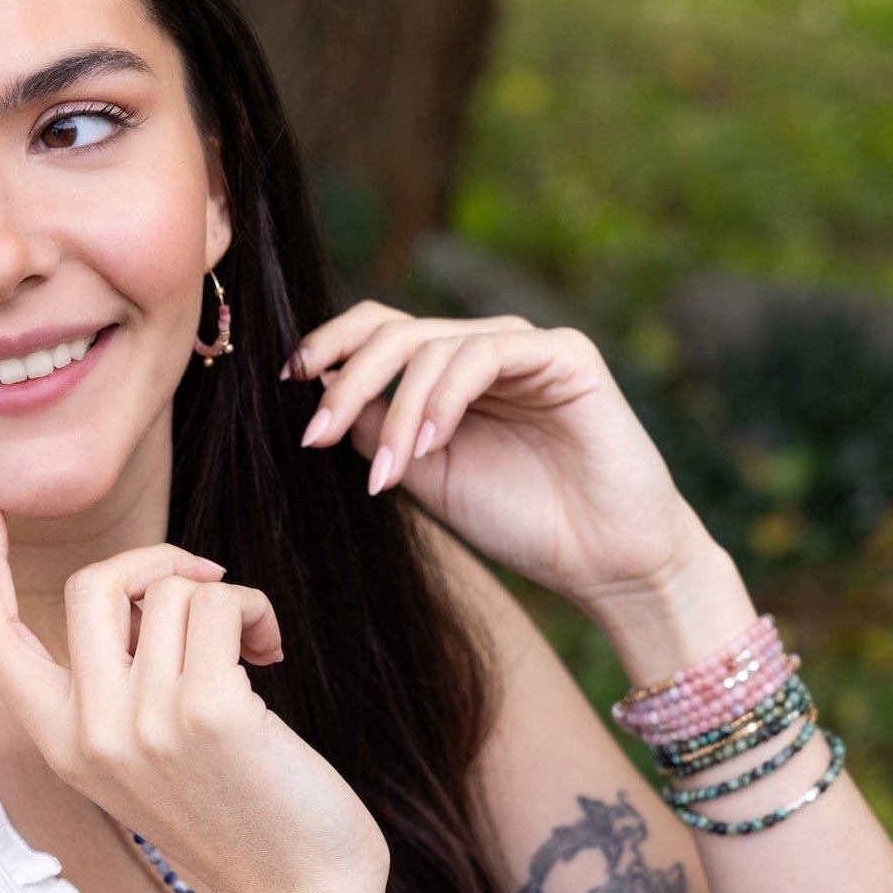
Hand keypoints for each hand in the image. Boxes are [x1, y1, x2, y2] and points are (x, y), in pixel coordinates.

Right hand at [0, 506, 389, 892]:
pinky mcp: (208, 711)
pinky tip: (272, 654)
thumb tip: (146, 591)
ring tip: (256, 650)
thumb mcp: (149, 763)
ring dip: (228, 599)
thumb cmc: (242, 821)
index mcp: (63, 746)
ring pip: (170, 590)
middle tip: (211, 586)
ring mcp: (143, 723)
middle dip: (158, 561)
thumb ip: (123, 690)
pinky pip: (219, 603)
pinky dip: (255, 611)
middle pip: (92, 585)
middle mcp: (89, 733)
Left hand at [287, 302, 712, 609]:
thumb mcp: (427, 477)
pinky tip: (432, 444)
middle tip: (315, 436)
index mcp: (449, 377)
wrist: (602, 559)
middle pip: (396, 332)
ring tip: (389, 473)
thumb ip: (380, 432)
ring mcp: (524, 348)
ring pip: (433, 345)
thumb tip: (324, 391)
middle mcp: (484, 351)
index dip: (331, 346)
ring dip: (397, 411)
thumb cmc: (521, 521)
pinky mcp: (564, 355)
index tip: (290, 383)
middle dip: (347, 382)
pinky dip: (446, 397)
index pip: (381, 333)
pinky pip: (485, 354)